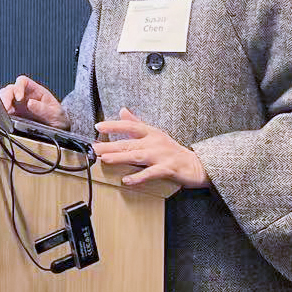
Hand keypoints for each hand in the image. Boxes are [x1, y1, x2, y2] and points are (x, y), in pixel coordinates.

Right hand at [0, 75, 69, 129]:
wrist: (59, 127)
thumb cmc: (58, 117)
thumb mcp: (55, 113)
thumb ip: (43, 108)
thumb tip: (30, 103)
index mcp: (35, 90)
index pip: (22, 81)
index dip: (18, 87)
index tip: (19, 98)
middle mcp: (24, 95)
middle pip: (10, 89)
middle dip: (6, 97)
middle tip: (6, 108)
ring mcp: (18, 104)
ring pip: (4, 97)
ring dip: (2, 104)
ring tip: (5, 113)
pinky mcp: (15, 114)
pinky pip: (4, 110)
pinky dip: (2, 112)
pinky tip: (5, 118)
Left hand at [93, 107, 208, 188]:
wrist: (197, 165)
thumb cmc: (172, 150)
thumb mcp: (155, 133)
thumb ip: (137, 123)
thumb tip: (122, 110)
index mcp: (152, 132)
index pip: (131, 126)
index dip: (114, 125)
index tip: (99, 126)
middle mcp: (155, 142)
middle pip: (130, 143)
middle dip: (111, 145)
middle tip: (94, 148)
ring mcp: (162, 156)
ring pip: (137, 156)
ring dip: (120, 158)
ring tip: (105, 159)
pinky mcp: (168, 169)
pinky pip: (151, 173)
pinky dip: (139, 177)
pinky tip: (126, 180)